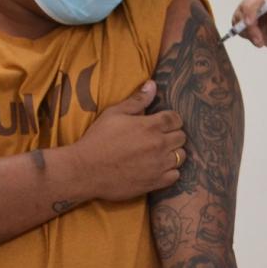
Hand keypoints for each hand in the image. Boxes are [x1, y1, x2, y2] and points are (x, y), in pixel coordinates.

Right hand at [74, 80, 186, 200]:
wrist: (85, 170)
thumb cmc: (98, 139)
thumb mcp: (114, 114)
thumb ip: (137, 100)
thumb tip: (152, 84)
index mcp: (150, 126)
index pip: (176, 119)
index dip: (171, 119)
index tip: (163, 123)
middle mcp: (159, 145)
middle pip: (181, 137)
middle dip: (173, 135)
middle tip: (159, 137)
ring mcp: (159, 165)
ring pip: (180, 156)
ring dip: (172, 153)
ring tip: (159, 153)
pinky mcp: (155, 182)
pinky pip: (175, 176)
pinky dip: (170, 171)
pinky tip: (158, 168)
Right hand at [232, 0, 266, 48]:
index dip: (250, 9)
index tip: (250, 23)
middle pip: (244, 8)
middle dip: (249, 26)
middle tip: (258, 39)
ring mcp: (248, 8)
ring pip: (239, 19)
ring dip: (249, 33)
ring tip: (260, 41)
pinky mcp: (243, 18)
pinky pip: (237, 26)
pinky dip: (246, 35)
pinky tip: (257, 39)